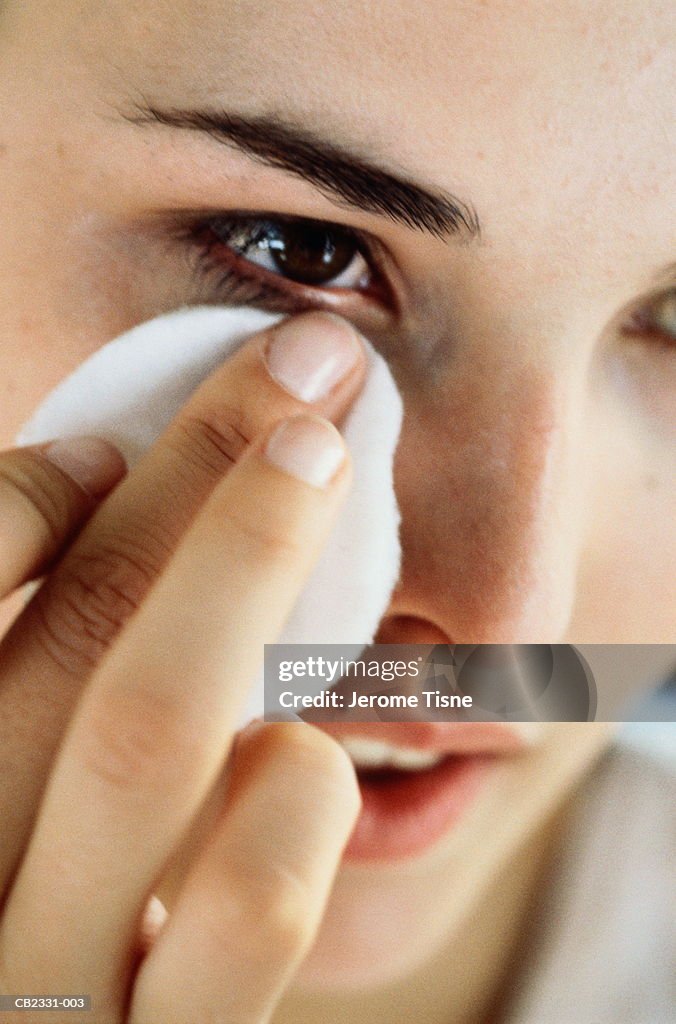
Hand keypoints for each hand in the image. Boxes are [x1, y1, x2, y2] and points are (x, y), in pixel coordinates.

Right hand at [0, 312, 363, 1021]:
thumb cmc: (15, 891)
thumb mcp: (2, 779)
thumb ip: (21, 666)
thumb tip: (85, 477)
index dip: (28, 495)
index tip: (114, 440)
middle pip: (79, 626)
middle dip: (203, 467)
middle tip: (303, 363)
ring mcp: (44, 985)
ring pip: (144, 736)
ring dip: (248, 571)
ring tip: (317, 466)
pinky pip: (239, 926)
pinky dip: (287, 806)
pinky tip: (310, 747)